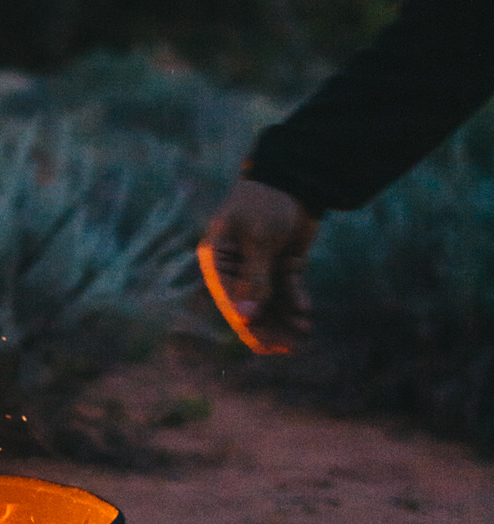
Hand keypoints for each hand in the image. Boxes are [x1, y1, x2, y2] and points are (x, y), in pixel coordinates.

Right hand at [198, 180, 318, 355]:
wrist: (294, 179)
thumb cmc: (266, 204)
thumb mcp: (258, 240)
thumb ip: (255, 279)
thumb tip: (248, 318)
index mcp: (218, 258)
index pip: (229, 300)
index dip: (248, 324)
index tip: (269, 344)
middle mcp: (235, 267)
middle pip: (250, 307)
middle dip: (271, 326)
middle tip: (293, 344)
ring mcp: (259, 267)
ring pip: (270, 303)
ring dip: (286, 318)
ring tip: (305, 330)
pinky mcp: (280, 265)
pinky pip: (286, 291)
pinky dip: (295, 302)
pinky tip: (306, 311)